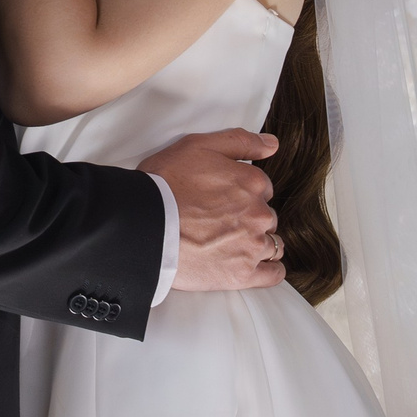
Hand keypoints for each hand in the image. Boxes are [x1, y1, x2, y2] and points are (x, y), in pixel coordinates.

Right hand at [140, 128, 285, 291]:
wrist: (144, 224)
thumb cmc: (166, 183)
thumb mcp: (199, 145)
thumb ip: (240, 142)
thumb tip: (271, 144)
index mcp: (252, 183)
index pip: (263, 189)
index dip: (244, 193)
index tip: (225, 199)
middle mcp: (259, 214)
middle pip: (267, 217)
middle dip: (250, 219)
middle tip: (221, 222)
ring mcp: (252, 246)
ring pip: (272, 244)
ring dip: (258, 243)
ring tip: (233, 245)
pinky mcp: (242, 274)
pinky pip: (272, 275)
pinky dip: (269, 271)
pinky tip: (257, 267)